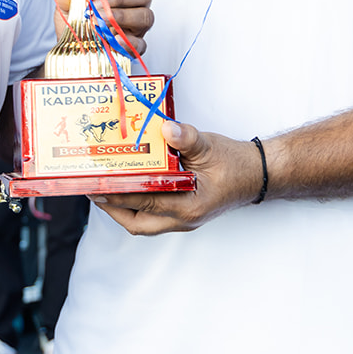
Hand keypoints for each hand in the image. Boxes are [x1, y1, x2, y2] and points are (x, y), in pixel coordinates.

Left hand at [48, 0, 153, 56]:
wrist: (73, 49)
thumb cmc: (76, 24)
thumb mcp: (66, 6)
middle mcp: (132, 7)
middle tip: (97, 6)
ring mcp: (136, 27)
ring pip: (145, 16)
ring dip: (122, 17)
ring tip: (100, 22)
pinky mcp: (135, 47)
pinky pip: (141, 43)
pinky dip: (128, 41)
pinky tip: (114, 39)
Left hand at [93, 121, 261, 233]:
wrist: (258, 174)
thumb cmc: (236, 163)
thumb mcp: (210, 146)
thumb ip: (187, 138)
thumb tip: (166, 130)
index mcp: (188, 206)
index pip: (143, 203)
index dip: (117, 194)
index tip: (96, 184)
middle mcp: (183, 219)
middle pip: (137, 223)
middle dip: (113, 208)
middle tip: (94, 189)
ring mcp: (184, 219)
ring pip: (144, 223)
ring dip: (123, 208)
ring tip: (106, 189)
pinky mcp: (184, 213)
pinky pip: (153, 216)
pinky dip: (138, 204)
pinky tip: (130, 187)